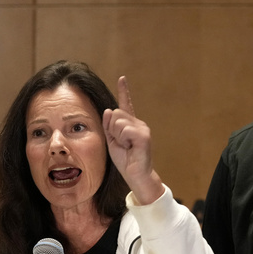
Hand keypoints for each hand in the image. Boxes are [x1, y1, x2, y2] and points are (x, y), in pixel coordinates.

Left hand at [102, 76, 164, 204]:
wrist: (135, 175)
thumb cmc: (125, 160)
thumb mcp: (111, 141)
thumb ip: (108, 126)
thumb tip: (109, 110)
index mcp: (130, 124)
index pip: (125, 104)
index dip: (124, 91)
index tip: (122, 78)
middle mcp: (138, 123)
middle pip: (115, 113)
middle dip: (111, 129)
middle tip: (120, 143)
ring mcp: (142, 128)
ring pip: (118, 121)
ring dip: (117, 136)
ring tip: (126, 146)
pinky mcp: (144, 135)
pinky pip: (125, 130)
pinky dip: (123, 139)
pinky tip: (130, 147)